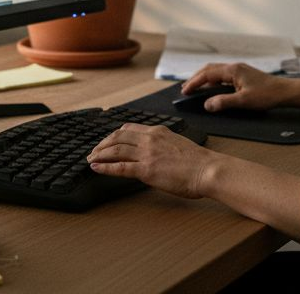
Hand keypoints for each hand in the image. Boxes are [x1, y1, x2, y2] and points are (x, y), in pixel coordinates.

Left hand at [86, 123, 219, 198]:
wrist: (208, 170)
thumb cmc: (199, 162)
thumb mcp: (178, 144)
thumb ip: (163, 144)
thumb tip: (156, 152)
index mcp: (158, 132)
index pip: (129, 128)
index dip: (114, 135)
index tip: (107, 141)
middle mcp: (150, 139)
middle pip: (118, 137)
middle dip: (103, 144)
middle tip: (94, 151)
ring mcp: (147, 154)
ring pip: (115, 150)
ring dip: (100, 154)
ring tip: (91, 159)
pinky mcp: (146, 170)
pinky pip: (120, 167)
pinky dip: (105, 167)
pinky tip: (96, 168)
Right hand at [181, 62, 294, 112]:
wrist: (284, 92)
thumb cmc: (267, 95)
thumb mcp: (243, 101)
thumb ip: (224, 102)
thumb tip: (207, 104)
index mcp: (232, 70)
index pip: (207, 74)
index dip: (194, 82)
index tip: (184, 91)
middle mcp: (234, 67)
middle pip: (209, 69)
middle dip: (196, 78)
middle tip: (186, 88)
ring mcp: (239, 70)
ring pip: (216, 71)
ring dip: (205, 78)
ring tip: (196, 87)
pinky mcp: (244, 75)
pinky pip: (223, 75)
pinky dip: (214, 80)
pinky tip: (213, 88)